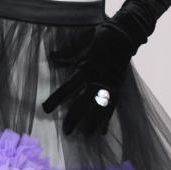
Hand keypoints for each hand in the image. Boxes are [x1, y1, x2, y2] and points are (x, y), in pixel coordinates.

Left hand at [41, 21, 134, 136]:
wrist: (125, 34)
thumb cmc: (100, 36)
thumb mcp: (81, 42)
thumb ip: (67, 53)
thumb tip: (51, 56)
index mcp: (84, 68)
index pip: (67, 87)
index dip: (56, 99)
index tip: (46, 109)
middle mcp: (96, 78)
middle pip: (83, 102)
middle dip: (74, 117)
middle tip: (66, 131)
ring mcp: (108, 84)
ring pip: (98, 107)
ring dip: (91, 121)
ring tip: (85, 135)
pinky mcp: (118, 86)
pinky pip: (113, 106)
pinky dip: (107, 119)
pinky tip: (102, 131)